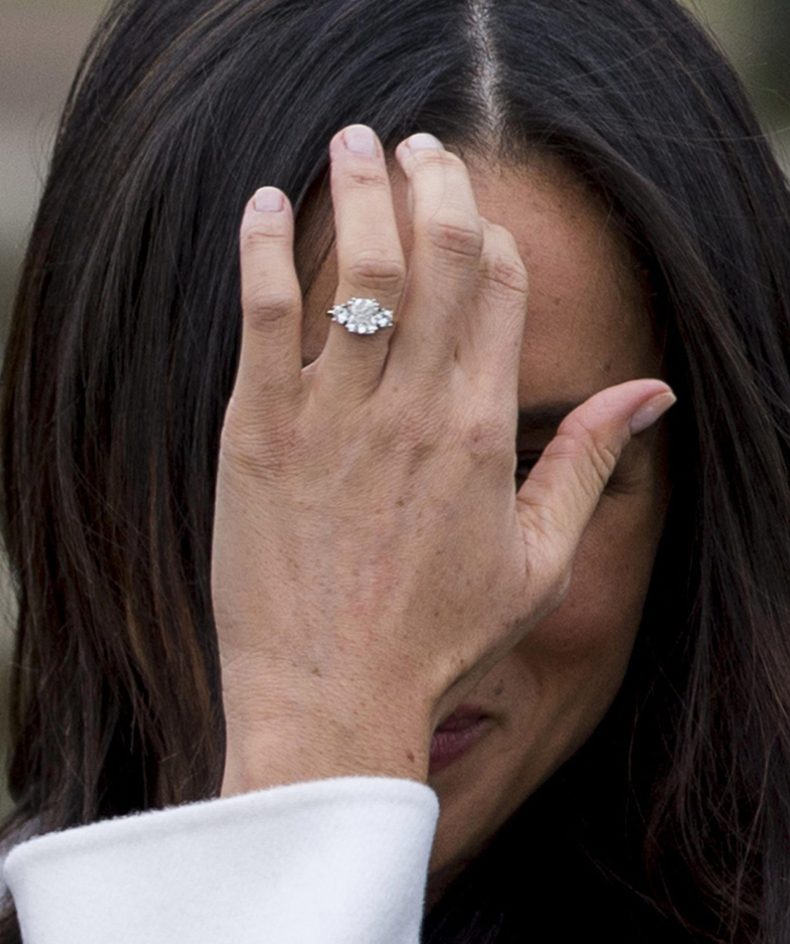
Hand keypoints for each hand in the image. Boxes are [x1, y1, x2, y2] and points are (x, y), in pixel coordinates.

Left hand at [212, 125, 673, 794]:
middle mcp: (414, 408)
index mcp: (483, 431)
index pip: (501, 288)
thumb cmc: (436, 639)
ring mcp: (332, 415)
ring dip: (359, 186)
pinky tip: (266, 204)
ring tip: (355, 142)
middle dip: (434, 178)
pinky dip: (265, 246)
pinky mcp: (255, 430)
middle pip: (438, 251)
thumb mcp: (538, 561)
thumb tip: (651, 394)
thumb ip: (588, 464)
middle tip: (418, 143)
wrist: (330, 697)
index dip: (493, 237)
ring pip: (355, 263)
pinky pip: (264, 310)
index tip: (474, 218)